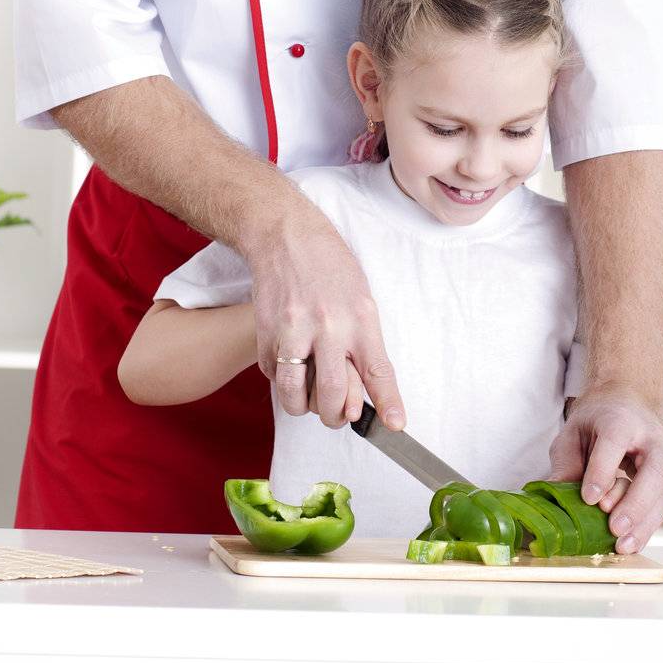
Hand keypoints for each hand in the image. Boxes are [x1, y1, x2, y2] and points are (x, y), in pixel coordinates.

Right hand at [243, 193, 405, 432]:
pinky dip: (283, 381)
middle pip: (332, 394)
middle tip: (338, 415)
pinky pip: (274, 377)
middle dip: (336, 416)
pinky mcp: (266, 333)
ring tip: (310, 399)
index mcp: (359, 317)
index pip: (377, 370)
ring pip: (296, 395)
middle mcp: (328, 326)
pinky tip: (291, 363)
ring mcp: (293, 330)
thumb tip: (363, 390)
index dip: (388, 403)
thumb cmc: (329, 266)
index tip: (396, 426)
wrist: (286, 236)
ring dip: (304, 407)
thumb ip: (362, 342)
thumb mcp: (360, 298)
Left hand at [549, 383, 662, 553]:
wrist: (631, 409)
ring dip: (644, 524)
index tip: (590, 499)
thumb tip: (557, 493)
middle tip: (614, 528)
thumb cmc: (598, 423)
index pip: (615, 440)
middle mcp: (652, 439)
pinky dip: (649, 528)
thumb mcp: (574, 432)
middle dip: (635, 503)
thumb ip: (566, 460)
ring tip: (622, 546)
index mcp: (622, 419)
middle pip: (653, 470)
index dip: (603, 470)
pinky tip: (632, 544)